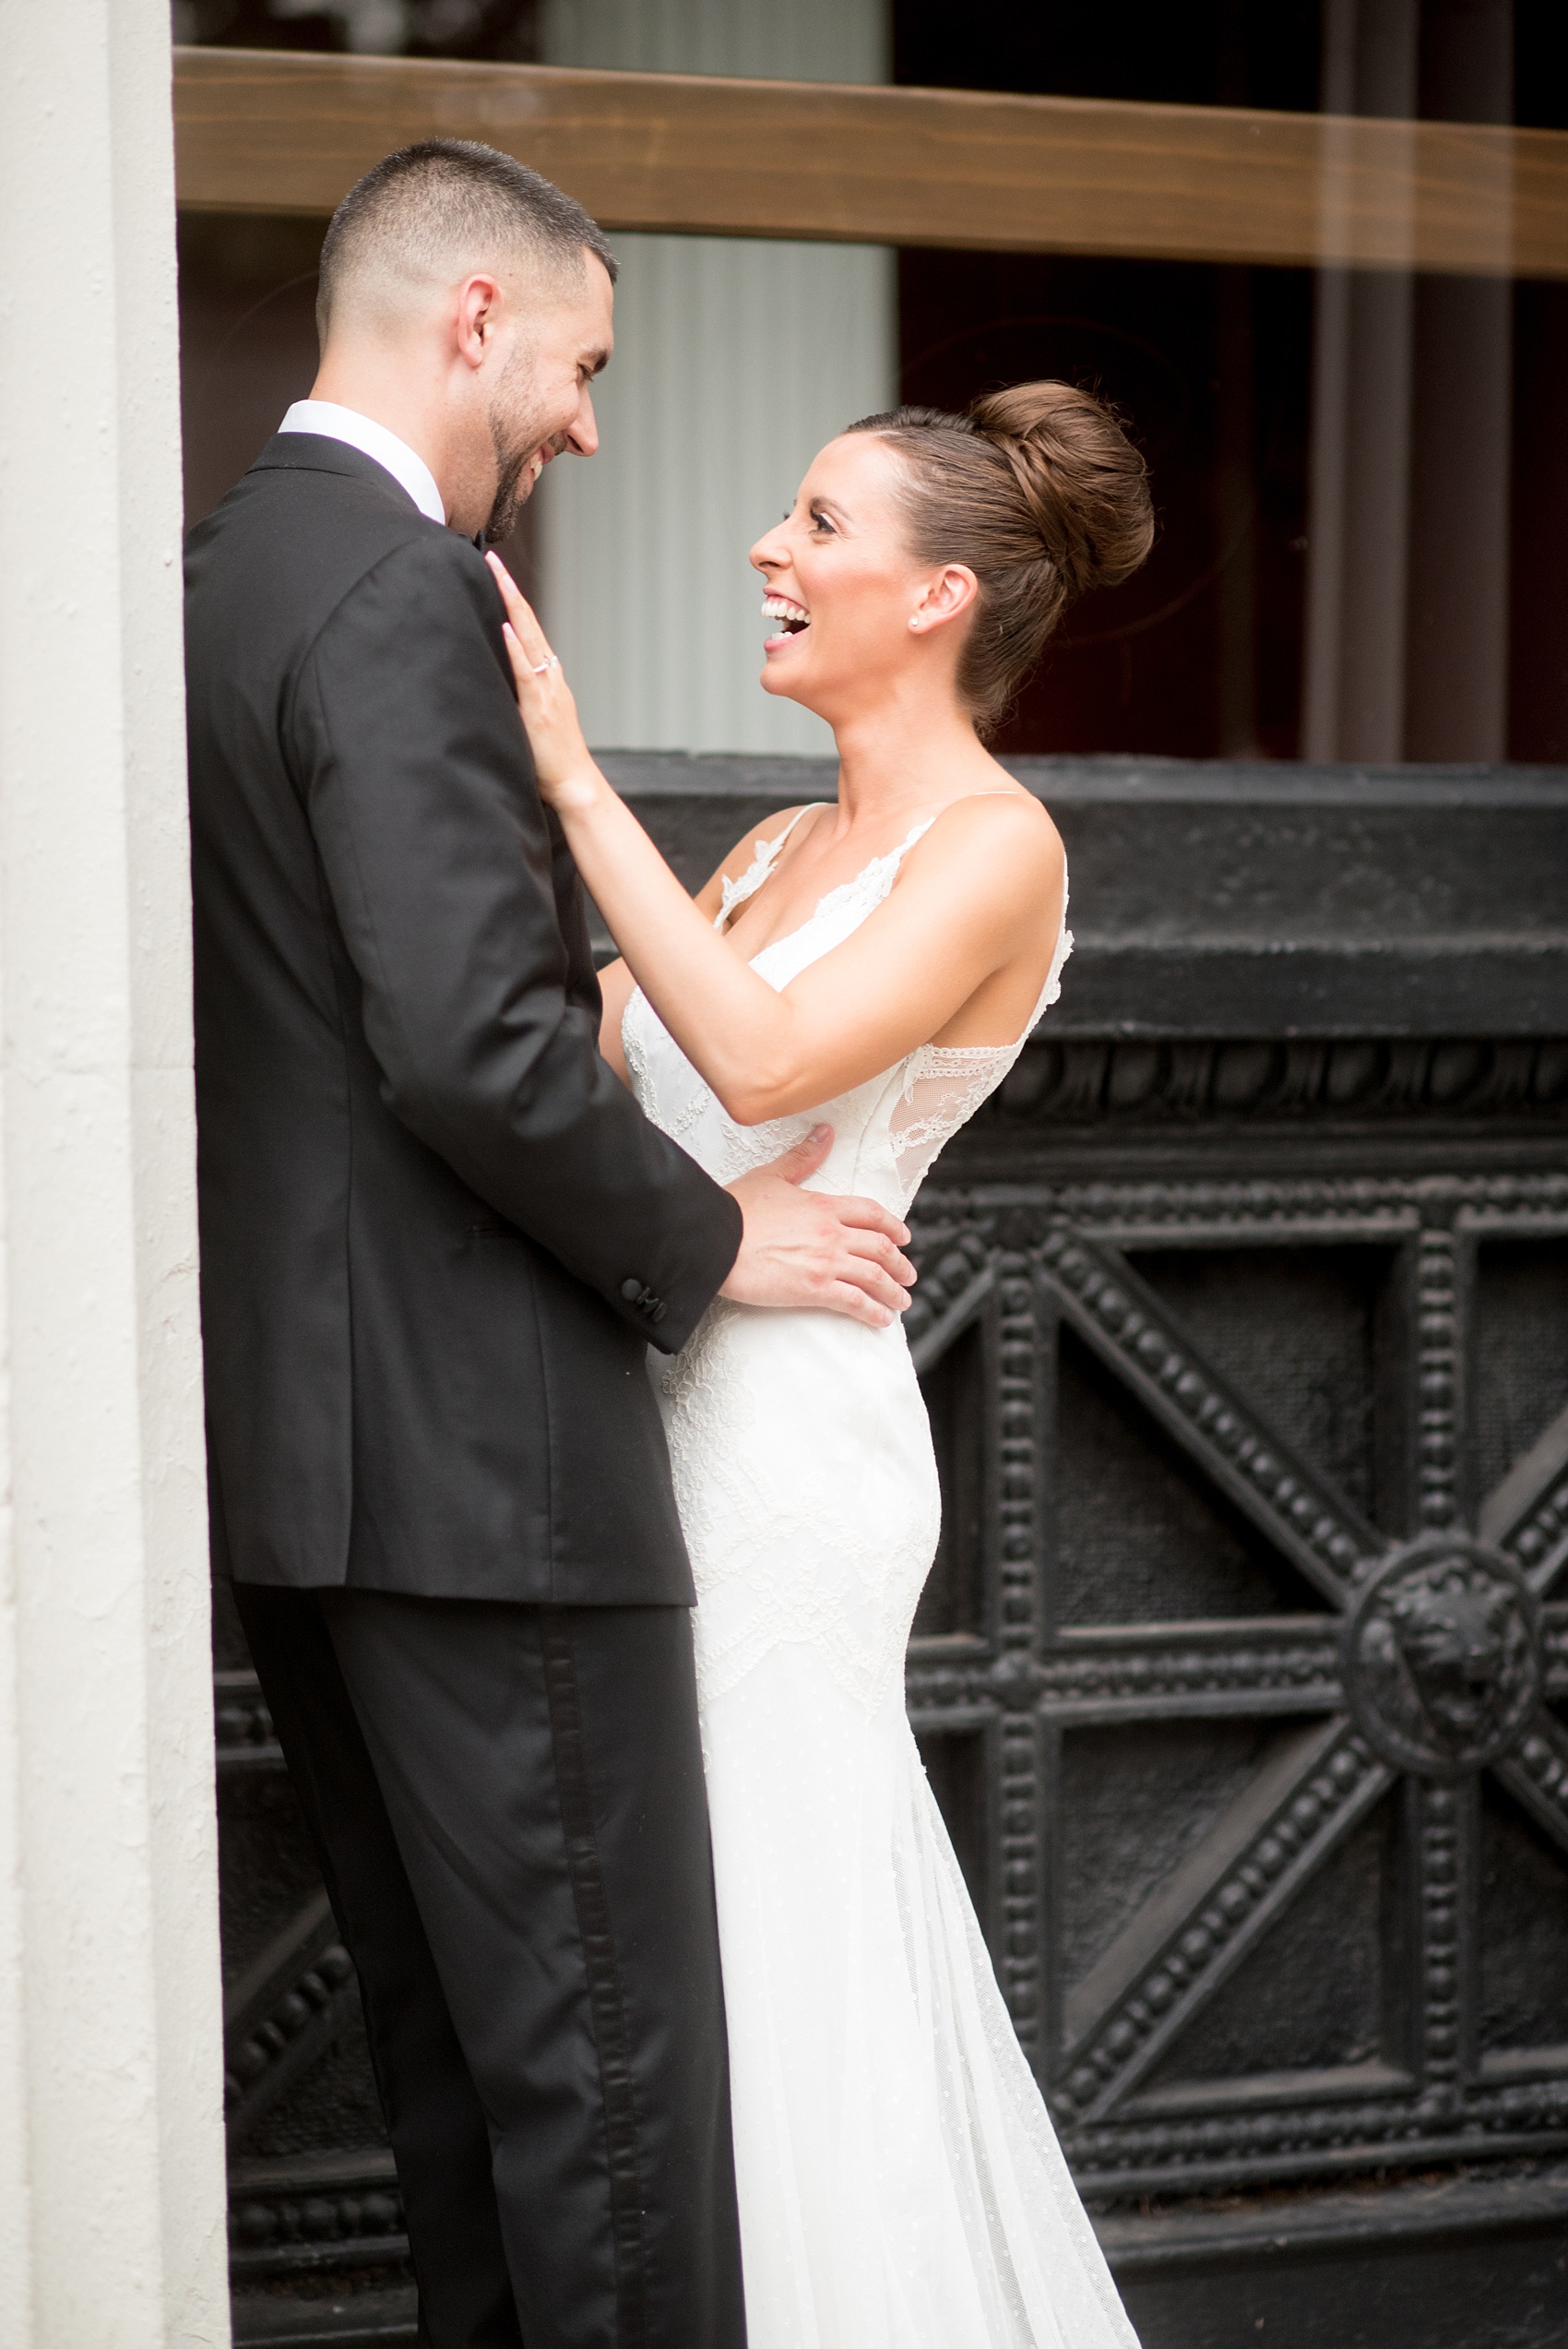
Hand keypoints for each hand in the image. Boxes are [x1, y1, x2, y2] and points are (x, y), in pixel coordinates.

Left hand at [485, 550, 600, 811]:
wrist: (574, 784)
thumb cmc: (550, 759)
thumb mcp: (531, 719)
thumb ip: (516, 697)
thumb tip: (492, 679)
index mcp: (546, 678)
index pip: (527, 630)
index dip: (512, 601)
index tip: (497, 573)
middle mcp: (549, 676)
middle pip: (529, 623)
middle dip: (509, 589)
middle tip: (492, 557)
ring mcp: (546, 691)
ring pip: (529, 639)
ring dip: (512, 605)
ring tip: (497, 576)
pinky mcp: (540, 710)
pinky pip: (526, 673)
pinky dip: (516, 649)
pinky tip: (505, 628)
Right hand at [721, 1125, 915, 1329]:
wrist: (714, 1238)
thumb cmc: (736, 1208)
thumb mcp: (772, 1176)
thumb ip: (803, 1157)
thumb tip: (824, 1133)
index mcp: (824, 1205)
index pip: (871, 1214)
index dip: (892, 1226)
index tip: (903, 1237)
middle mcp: (832, 1233)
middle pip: (880, 1247)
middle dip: (899, 1263)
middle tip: (908, 1273)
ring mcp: (826, 1261)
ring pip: (875, 1276)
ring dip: (894, 1290)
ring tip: (902, 1300)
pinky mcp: (815, 1288)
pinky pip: (855, 1302)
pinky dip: (873, 1311)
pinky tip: (882, 1319)